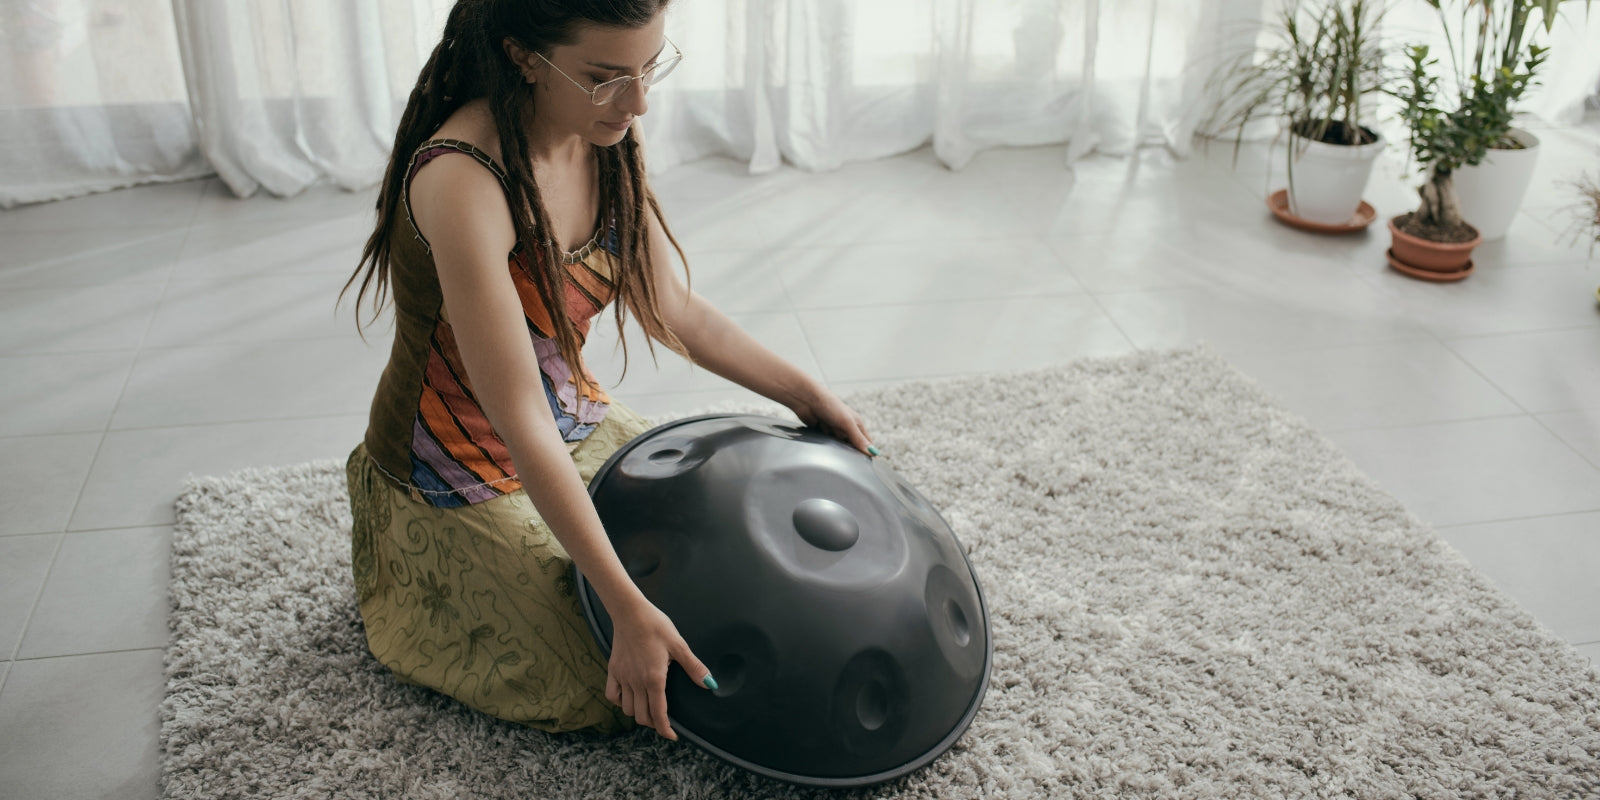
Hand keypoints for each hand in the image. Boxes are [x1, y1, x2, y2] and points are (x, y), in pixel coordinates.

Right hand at [604, 601, 711, 739]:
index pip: (658, 714)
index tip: (672, 736)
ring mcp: (623, 677)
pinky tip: (630, 697)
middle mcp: (636, 682)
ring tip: (649, 709)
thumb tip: (710, 684)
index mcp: (654, 678)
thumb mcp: (679, 645)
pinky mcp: (613, 670)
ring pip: (628, 709)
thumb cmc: (656, 626)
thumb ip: (694, 667)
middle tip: (663, 721)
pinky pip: (613, 695)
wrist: (630, 612)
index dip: (665, 729)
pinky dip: (620, 702)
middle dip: (654, 723)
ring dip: (639, 713)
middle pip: (642, 716)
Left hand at [791, 388, 876, 456]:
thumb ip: (858, 438)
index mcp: (856, 424)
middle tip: (845, 458)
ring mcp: (833, 431)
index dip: (866, 452)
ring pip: (837, 447)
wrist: (806, 400)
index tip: (865, 465)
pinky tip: (821, 443)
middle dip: (847, 451)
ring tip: (831, 442)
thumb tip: (872, 452)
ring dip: (834, 447)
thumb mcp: (847, 423)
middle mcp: (846, 427)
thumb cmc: (829, 405)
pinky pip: (826, 445)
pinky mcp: (822, 433)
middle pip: (851, 447)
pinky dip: (824, 445)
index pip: (866, 442)